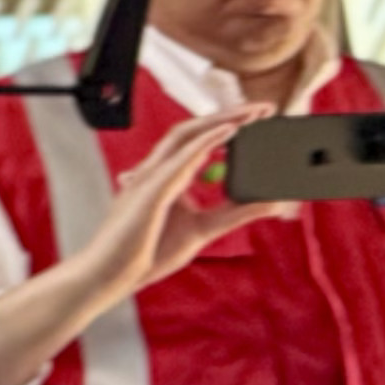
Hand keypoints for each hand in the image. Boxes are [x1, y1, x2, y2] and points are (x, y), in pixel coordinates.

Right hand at [0, 115, 284, 384]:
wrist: (110, 275)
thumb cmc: (145, 254)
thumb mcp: (204, 229)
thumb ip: (235, 213)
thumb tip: (274, 202)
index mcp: (163, 179)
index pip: (195, 142)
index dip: (224, 127)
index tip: (255, 122)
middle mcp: (154, 171)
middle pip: (193, 131)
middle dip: (229, 115)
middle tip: (264, 109)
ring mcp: (150, 178)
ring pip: (187, 135)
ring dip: (222, 120)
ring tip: (253, 113)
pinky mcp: (151, 190)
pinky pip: (182, 158)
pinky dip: (207, 141)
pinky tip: (231, 132)